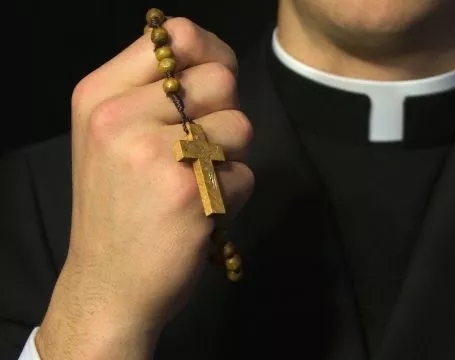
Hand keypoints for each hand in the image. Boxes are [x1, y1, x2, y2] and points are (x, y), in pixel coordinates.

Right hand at [35, 17, 253, 358]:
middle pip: (220, 80)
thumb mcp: (112, 137)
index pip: (176, 36)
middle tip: (198, 152)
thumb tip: (216, 60)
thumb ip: (154, 94)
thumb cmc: (118, 208)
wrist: (109, 286)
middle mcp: (121, 117)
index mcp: (99, 95)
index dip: (210, 54)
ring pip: (240, 126)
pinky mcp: (190, 192)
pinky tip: (201, 213)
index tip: (212, 86)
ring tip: (196, 184)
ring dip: (231, 158)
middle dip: (224, 115)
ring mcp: (155, 154)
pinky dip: (234, 196)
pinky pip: (245, 173)